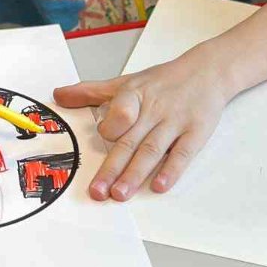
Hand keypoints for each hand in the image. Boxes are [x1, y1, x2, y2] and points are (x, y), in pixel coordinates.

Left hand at [53, 56, 229, 200]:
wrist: (208, 71)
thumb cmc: (162, 81)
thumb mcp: (126, 82)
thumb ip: (91, 92)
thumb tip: (58, 95)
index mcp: (134, 95)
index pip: (120, 112)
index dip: (110, 127)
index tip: (101, 139)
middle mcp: (154, 110)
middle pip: (130, 141)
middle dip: (113, 168)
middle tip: (98, 191)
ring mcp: (175, 122)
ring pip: (152, 150)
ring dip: (136, 174)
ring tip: (120, 195)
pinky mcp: (195, 133)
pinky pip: (183, 153)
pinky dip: (172, 170)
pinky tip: (160, 186)